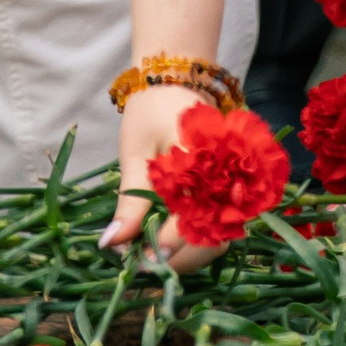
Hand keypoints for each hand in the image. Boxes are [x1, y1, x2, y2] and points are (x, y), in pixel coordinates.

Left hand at [101, 80, 232, 272]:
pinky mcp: (230, 193)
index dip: (165, 245)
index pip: (191, 218)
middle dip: (177, 259)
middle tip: (140, 262)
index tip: (136, 259)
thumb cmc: (150, 113)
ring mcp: (233, 186)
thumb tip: (112, 243)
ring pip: (219, 239)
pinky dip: (196, 242)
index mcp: (204, 163)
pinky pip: (220, 228)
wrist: (174, 83)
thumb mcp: (134, 155)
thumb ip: (129, 201)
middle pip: (212, 238)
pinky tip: (169, 242)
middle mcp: (227, 177)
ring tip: (151, 254)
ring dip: (188, 255)